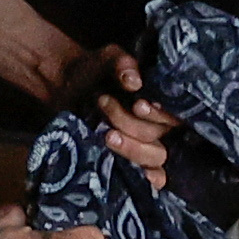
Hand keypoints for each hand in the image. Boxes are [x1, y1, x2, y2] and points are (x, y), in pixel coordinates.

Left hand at [78, 45, 172, 179]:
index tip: (137, 105)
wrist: (63, 86)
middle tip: (105, 106)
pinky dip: (153, 178)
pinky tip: (146, 177)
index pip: (175, 115)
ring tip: (107, 135)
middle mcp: (159, 125)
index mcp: (160, 102)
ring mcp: (145, 146)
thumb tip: (133, 82)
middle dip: (133, 126)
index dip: (160, 114)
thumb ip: (121, 63)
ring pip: (155, 156)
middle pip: (161, 135)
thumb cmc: (92, 72)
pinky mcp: (129, 162)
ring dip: (133, 148)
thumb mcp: (106, 59)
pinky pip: (153, 176)